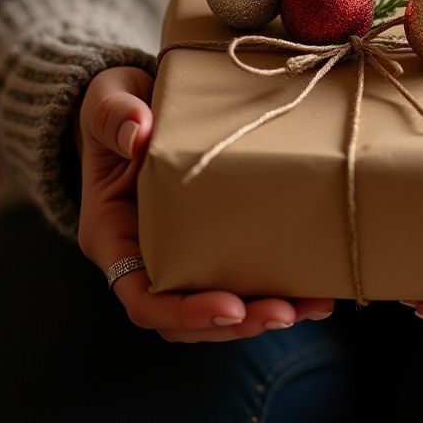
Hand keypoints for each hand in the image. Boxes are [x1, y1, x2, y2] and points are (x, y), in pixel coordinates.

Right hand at [76, 66, 333, 340]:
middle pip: (185, 317)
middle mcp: (142, 257)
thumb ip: (113, 115)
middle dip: (237, 322)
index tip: (231, 308)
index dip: (185, 311)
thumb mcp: (108, 99)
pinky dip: (274, 290)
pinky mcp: (209, 242)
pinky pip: (238, 279)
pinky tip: (315, 289)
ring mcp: (178, 253)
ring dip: (263, 315)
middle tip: (287, 313)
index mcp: (112, 236)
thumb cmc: (116, 105)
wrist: (134, 103)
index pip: (142, 298)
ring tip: (313, 306)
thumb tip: (137, 133)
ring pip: (216, 309)